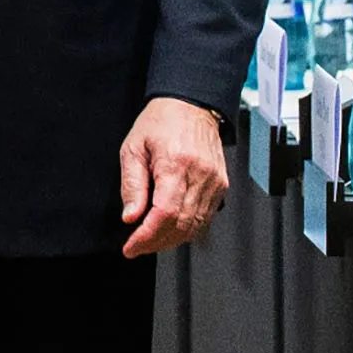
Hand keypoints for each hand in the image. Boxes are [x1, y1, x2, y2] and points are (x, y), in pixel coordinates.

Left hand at [119, 97, 226, 258]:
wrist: (190, 105)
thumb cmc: (160, 121)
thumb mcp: (133, 147)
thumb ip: (132, 184)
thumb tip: (130, 217)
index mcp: (176, 164)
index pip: (164, 214)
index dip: (147, 237)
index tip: (131, 247)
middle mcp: (200, 175)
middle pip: (181, 225)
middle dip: (156, 243)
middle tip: (137, 246)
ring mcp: (215, 182)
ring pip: (195, 226)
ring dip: (172, 239)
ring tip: (150, 239)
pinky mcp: (221, 185)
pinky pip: (206, 217)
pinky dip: (187, 229)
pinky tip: (170, 228)